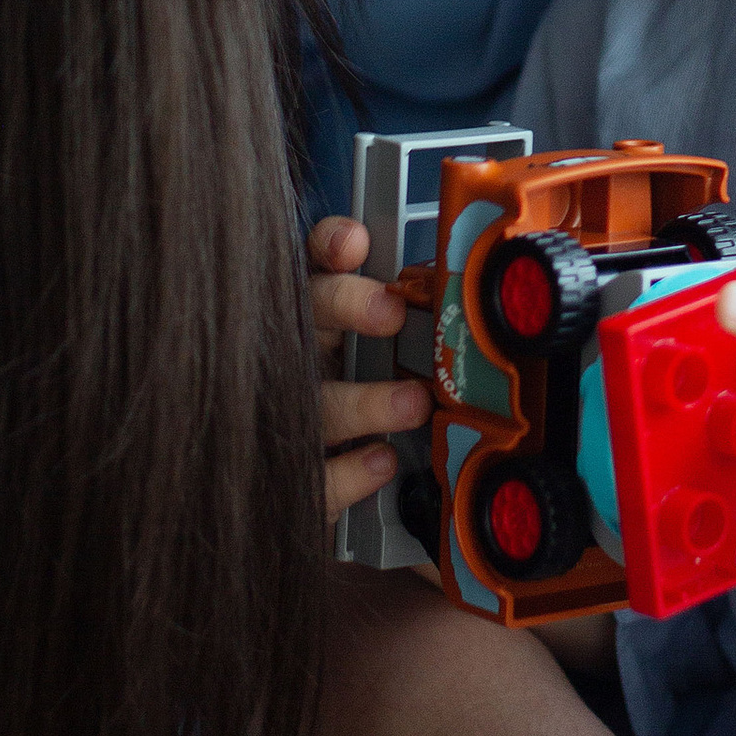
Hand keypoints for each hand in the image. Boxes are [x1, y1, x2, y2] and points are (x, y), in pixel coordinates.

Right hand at [306, 211, 432, 528]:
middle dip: (345, 304)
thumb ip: (406, 321)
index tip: (356, 243)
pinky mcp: (290, 479)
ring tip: (413, 404)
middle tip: (390, 312)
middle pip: (306, 317)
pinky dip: (350, 471)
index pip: (315, 264)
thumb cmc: (352, 398)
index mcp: (313, 317)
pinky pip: (316, 476)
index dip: (330, 247)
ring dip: (365, 402)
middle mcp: (291, 356)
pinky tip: (382, 459)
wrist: (290, 491)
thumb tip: (452, 298)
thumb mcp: (385, 350)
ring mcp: (282, 416)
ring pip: (316, 401)